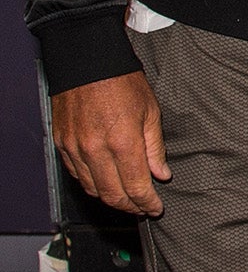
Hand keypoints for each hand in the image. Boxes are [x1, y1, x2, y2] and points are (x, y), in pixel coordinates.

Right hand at [50, 70, 168, 215]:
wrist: (87, 63)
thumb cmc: (122, 82)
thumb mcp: (150, 111)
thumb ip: (155, 148)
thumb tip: (161, 174)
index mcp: (122, 142)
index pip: (136, 187)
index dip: (147, 203)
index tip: (155, 208)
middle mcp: (96, 150)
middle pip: (112, 195)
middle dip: (130, 207)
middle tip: (142, 208)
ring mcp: (75, 149)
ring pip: (92, 188)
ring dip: (110, 198)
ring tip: (126, 198)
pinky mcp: (62, 145)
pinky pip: (76, 174)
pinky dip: (92, 183)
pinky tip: (105, 181)